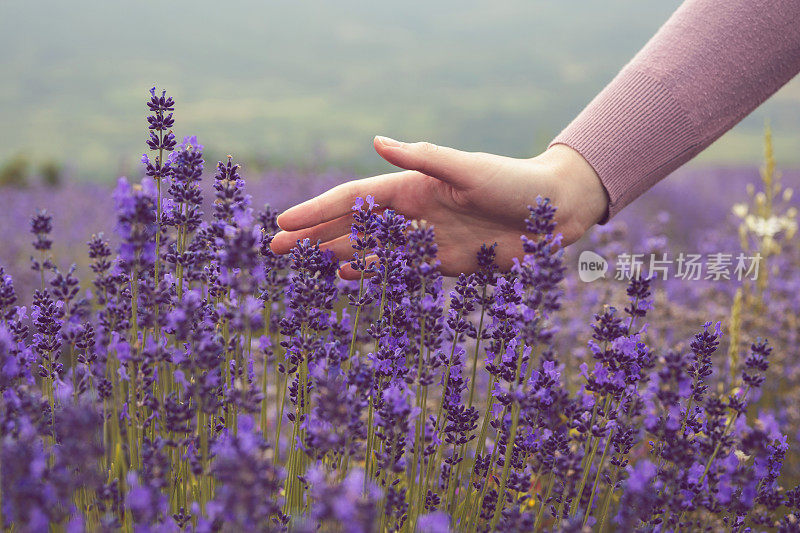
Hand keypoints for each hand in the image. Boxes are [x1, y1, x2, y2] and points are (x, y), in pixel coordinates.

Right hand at [270, 137, 607, 278]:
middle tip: (276, 248)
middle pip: (354, 225)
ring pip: (370, 248)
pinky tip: (347, 275)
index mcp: (413, 185)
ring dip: (337, 253)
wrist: (554, 212)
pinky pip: (399, 268)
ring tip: (304, 262)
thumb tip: (376, 140)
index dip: (317, 212)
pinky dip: (372, 271)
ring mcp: (426, 237)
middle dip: (314, 234)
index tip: (284, 224)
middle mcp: (413, 211)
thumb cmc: (513, 182)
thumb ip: (423, 158)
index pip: (354, 199)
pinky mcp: (444, 261)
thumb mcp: (468, 168)